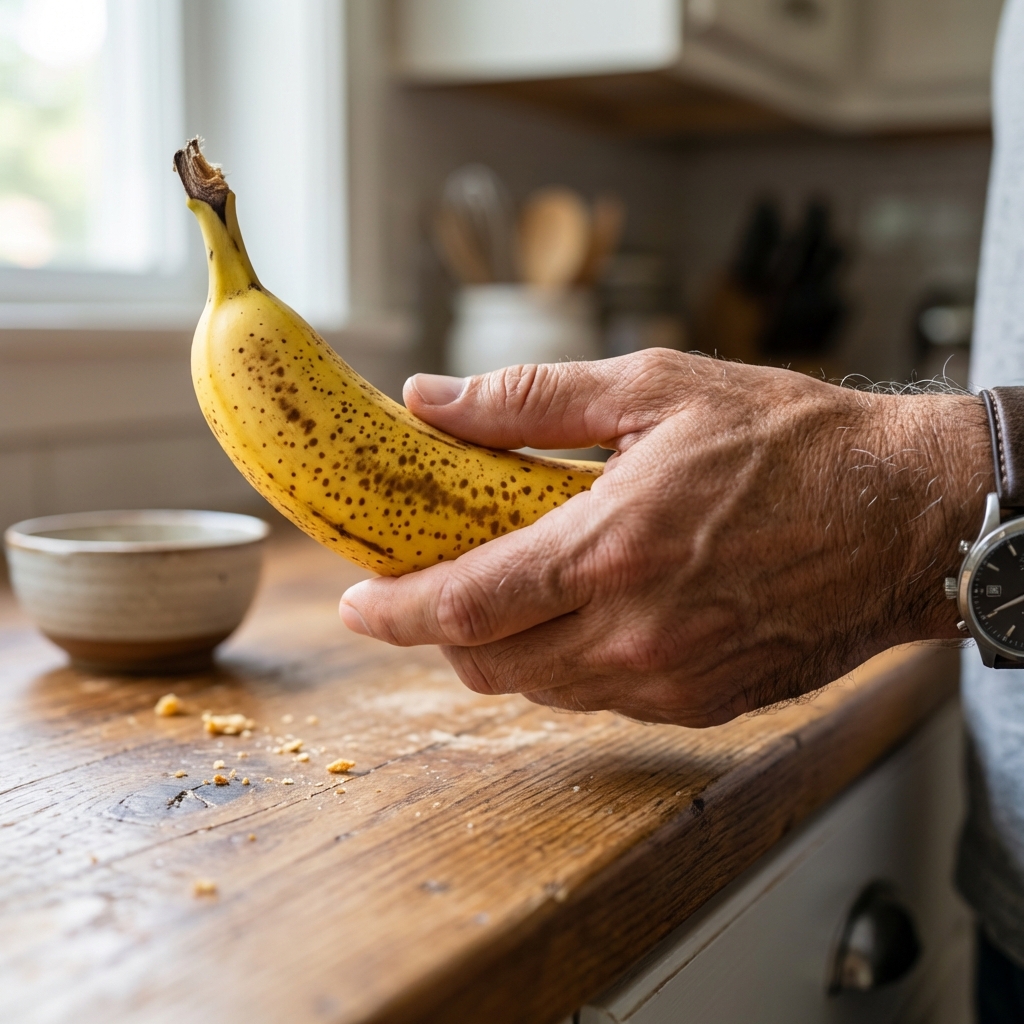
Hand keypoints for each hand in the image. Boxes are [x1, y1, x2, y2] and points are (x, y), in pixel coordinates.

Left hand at [339, 350, 990, 726]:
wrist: (904, 515)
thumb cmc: (791, 443)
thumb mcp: (656, 390)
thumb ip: (530, 403)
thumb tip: (431, 401)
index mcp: (610, 550)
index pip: (464, 606)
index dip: (394, 611)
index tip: (356, 605)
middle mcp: (633, 634)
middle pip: (487, 665)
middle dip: (441, 636)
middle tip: (433, 591)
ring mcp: (670, 681)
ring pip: (541, 690)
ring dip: (506, 650)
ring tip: (514, 593)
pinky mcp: (703, 703)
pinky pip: (602, 700)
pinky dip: (569, 664)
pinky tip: (588, 615)